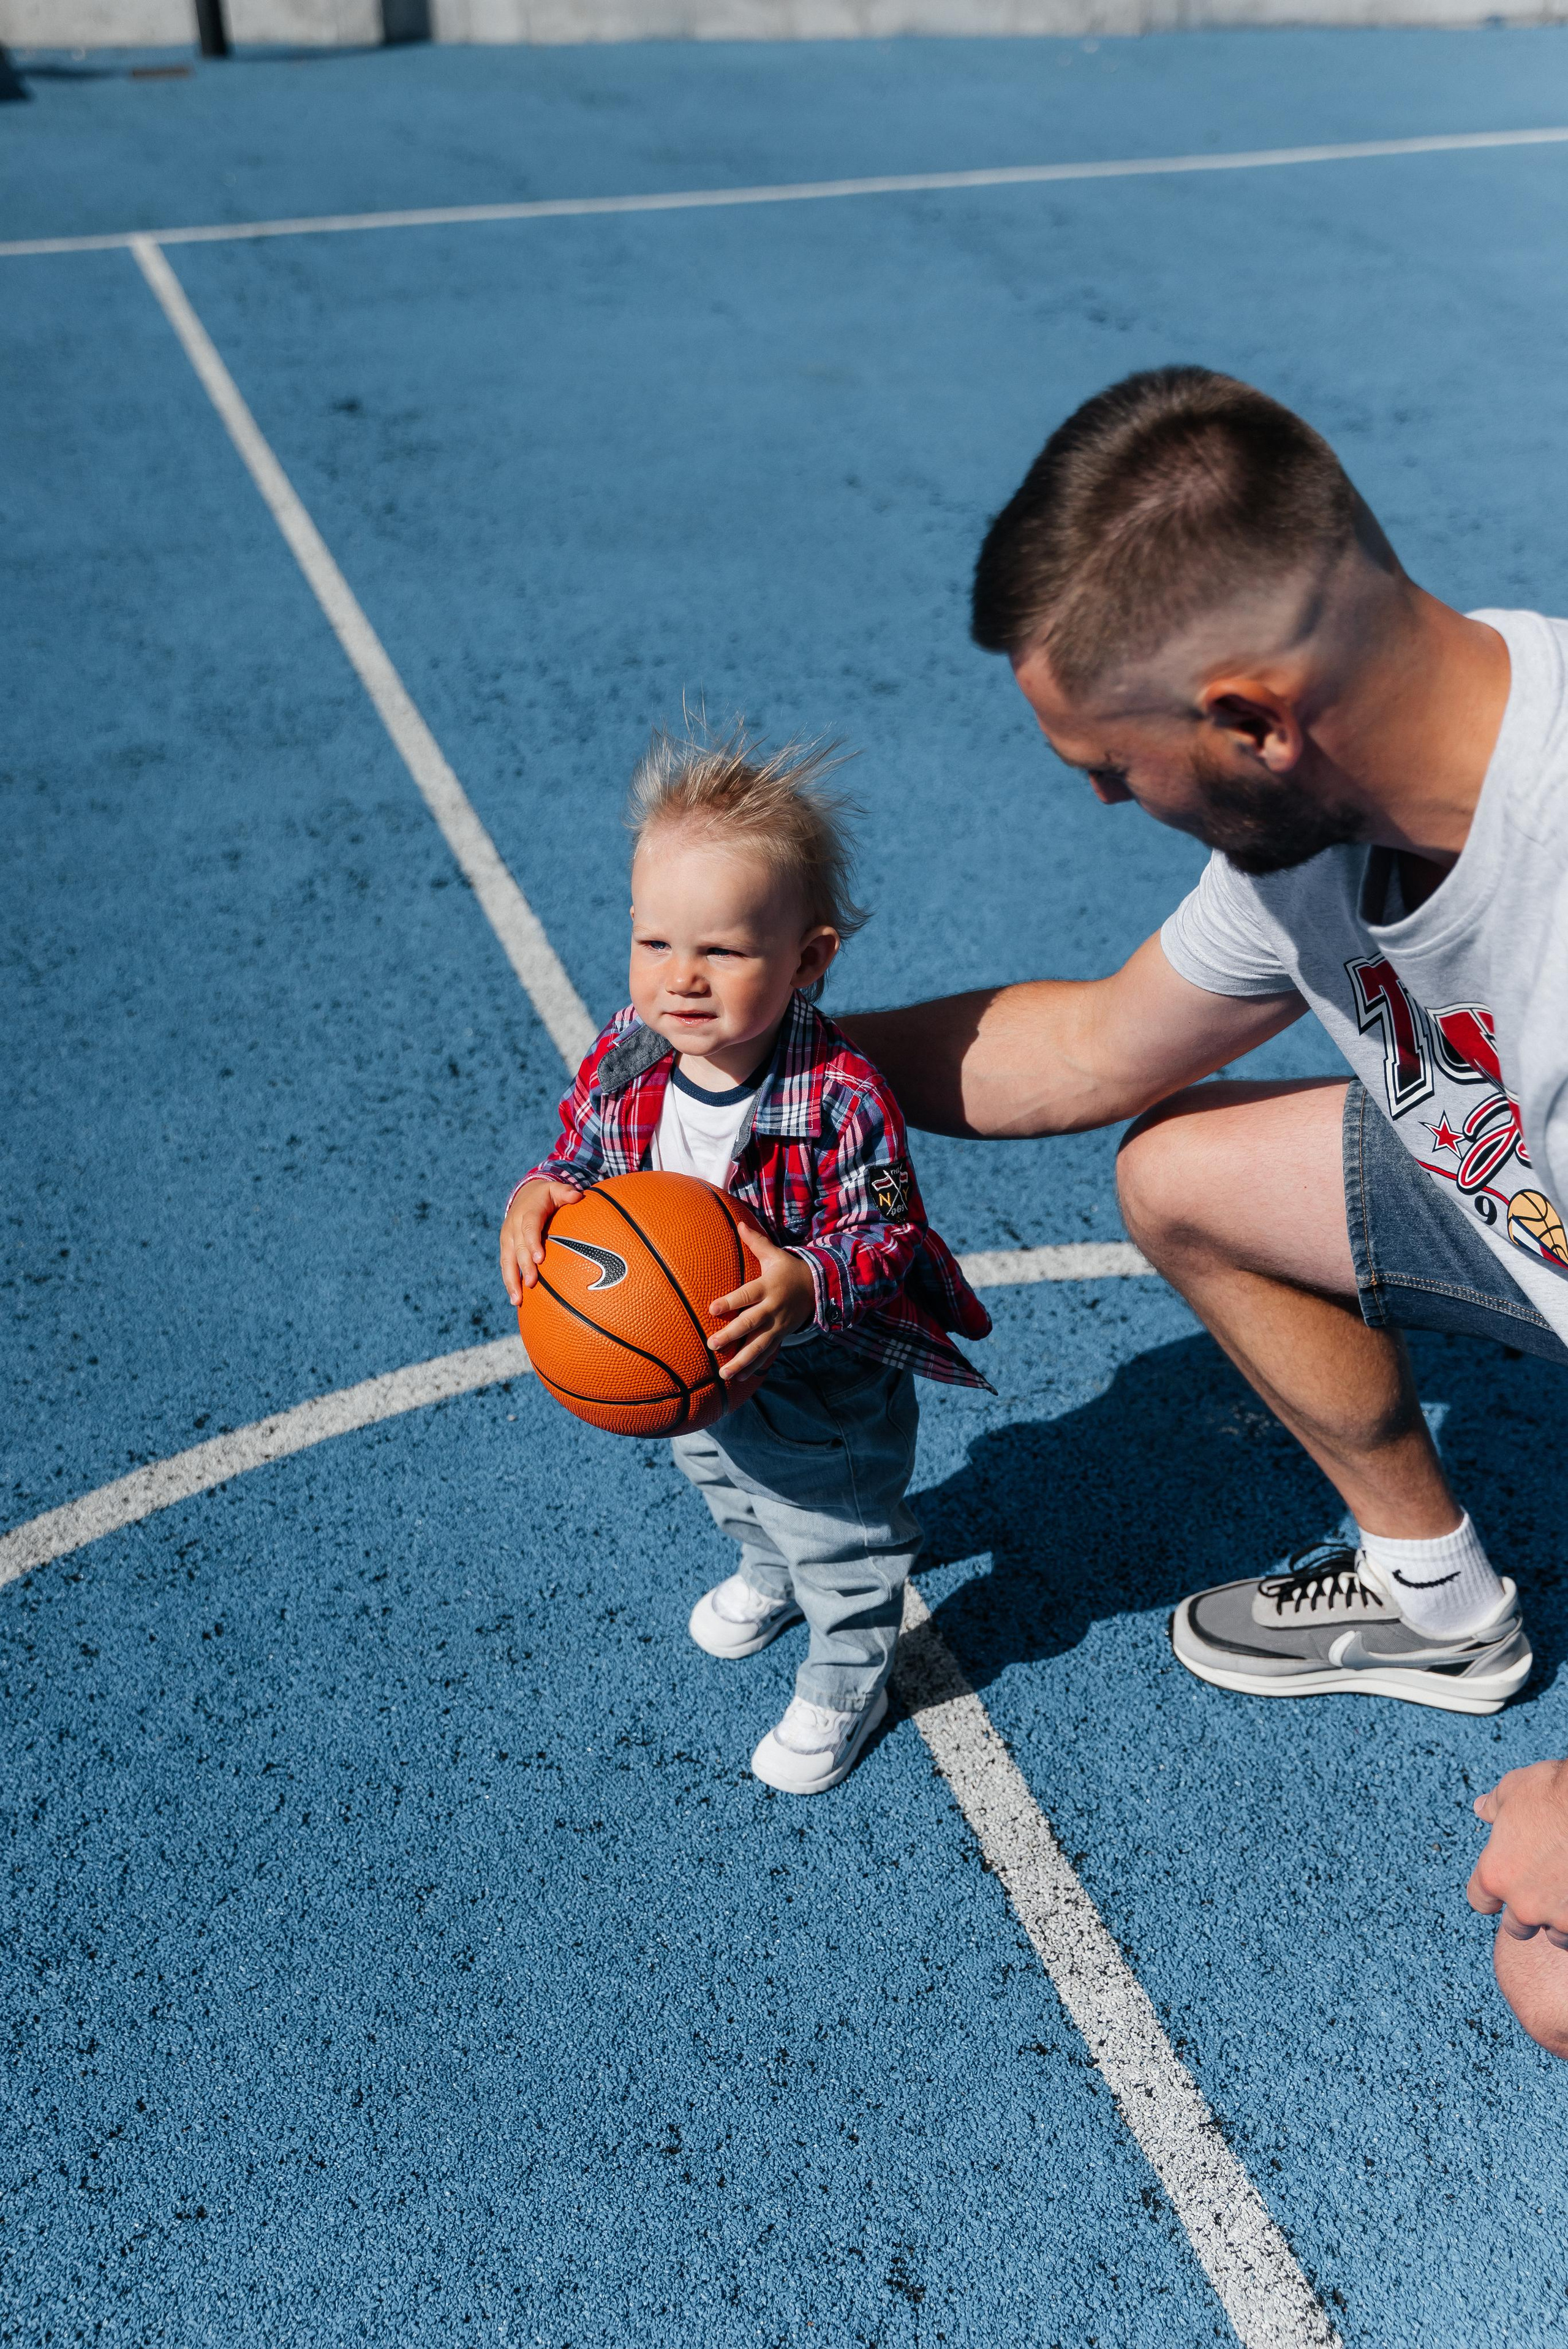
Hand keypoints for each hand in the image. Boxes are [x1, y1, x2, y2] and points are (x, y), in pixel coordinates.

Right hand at [500, 1178, 581, 1306]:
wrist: (523, 1194)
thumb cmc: (545, 1196)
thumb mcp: (555, 1189)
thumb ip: (566, 1192)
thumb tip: (578, 1195)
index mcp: (527, 1213)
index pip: (529, 1228)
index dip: (533, 1243)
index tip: (539, 1259)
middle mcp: (514, 1226)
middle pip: (518, 1248)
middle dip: (523, 1267)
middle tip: (531, 1284)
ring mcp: (507, 1238)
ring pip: (507, 1261)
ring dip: (511, 1280)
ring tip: (517, 1300)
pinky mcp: (505, 1247)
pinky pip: (505, 1265)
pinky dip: (509, 1281)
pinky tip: (515, 1299)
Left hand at [708, 1221, 815, 1381]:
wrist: (818, 1289)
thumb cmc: (788, 1270)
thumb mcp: (775, 1255)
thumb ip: (755, 1242)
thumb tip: (739, 1222)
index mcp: (768, 1287)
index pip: (747, 1294)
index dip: (731, 1301)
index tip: (712, 1308)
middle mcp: (773, 1309)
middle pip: (751, 1323)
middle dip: (732, 1335)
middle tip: (712, 1344)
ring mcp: (777, 1326)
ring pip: (758, 1346)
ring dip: (741, 1361)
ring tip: (723, 1374)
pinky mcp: (780, 1337)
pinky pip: (766, 1355)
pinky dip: (753, 1368)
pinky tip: (738, 1379)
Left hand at [1467, 1758, 1567, 1947]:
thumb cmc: (1553, 1793)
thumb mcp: (1513, 1790)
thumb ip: (1494, 1806)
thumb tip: (1482, 1808)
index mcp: (1496, 1874)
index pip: (1479, 1900)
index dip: (1488, 1894)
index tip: (1500, 1884)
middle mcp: (1524, 1903)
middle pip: (1515, 1926)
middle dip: (1524, 1910)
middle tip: (1539, 1887)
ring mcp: (1559, 1916)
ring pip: (1553, 1934)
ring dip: (1555, 1917)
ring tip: (1564, 1891)